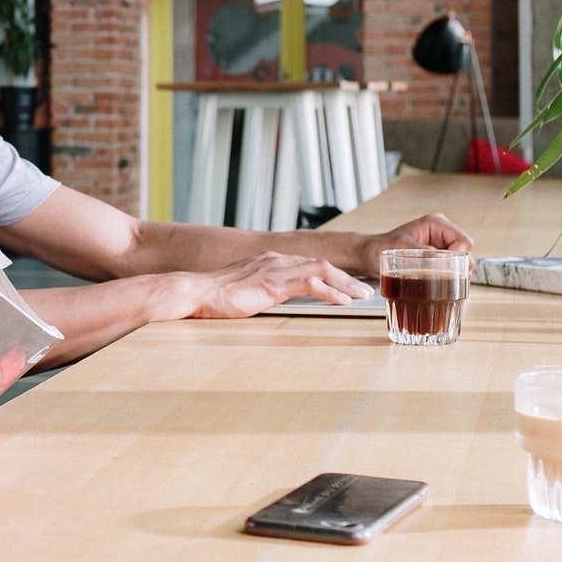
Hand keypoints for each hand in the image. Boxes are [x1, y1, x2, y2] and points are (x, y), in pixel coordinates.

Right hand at [180, 251, 373, 318]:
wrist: (196, 292)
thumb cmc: (216, 296)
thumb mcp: (247, 290)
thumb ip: (266, 290)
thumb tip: (280, 300)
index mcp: (269, 261)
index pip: (309, 263)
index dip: (333, 274)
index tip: (349, 285)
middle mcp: (275, 260)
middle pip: (321, 263)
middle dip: (346, 277)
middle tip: (365, 290)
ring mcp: (274, 270)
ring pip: (320, 270)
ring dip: (345, 283)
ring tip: (361, 295)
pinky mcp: (272, 284)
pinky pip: (309, 284)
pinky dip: (329, 291)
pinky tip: (341, 301)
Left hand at [356, 215, 473, 275]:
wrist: (367, 255)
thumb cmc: (379, 248)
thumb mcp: (402, 250)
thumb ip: (426, 254)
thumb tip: (447, 262)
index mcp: (436, 224)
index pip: (463, 242)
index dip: (459, 258)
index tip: (445, 269)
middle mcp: (442, 232)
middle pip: (465, 253)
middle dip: (459, 268)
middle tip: (445, 281)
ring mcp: (440, 245)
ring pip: (460, 262)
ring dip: (454, 274)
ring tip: (440, 284)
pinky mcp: (437, 257)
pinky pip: (452, 268)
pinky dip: (448, 277)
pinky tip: (440, 286)